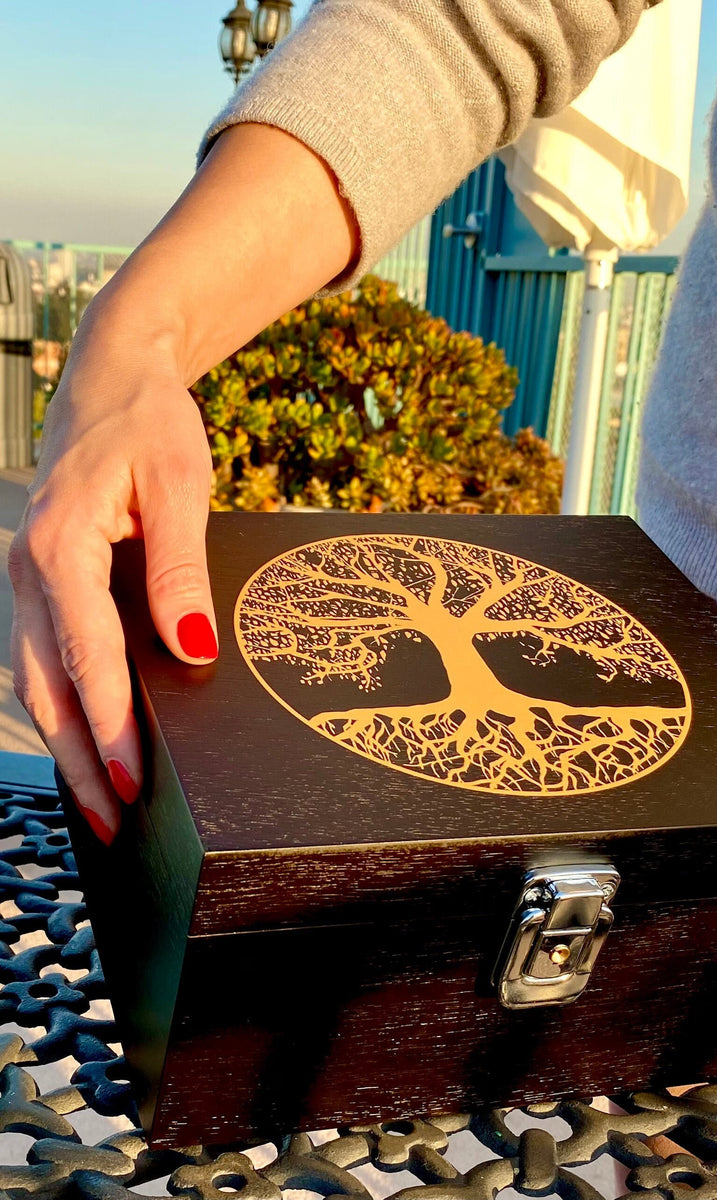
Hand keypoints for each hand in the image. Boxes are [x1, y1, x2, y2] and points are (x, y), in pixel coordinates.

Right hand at [7, 124, 356, 845]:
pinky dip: (61, 707)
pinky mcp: (42, 582)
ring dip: (64, 745)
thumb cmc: (150, 425)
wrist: (112, 379)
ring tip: (99, 808)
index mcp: (59, 548)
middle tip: (112, 828)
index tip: (133, 781)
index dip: (109, 724)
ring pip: (36, 680)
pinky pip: (43, 658)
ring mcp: (26, 579)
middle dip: (78, 760)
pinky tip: (86, 742)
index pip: (86, 655)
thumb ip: (180, 570)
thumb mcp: (180, 485)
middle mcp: (28, 571)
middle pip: (48, 685)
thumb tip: (191, 650)